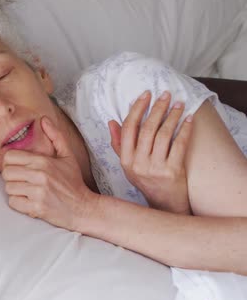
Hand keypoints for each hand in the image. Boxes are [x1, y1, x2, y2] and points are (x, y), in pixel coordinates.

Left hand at [2, 117, 97, 230]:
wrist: (83, 208)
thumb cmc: (73, 182)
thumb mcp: (67, 156)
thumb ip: (55, 136)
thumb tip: (43, 119)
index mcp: (43, 161)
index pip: (9, 157)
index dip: (11, 162)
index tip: (19, 167)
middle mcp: (39, 176)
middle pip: (6, 172)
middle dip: (11, 176)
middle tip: (22, 180)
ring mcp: (37, 193)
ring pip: (8, 188)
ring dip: (15, 190)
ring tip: (27, 190)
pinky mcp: (36, 208)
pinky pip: (13, 202)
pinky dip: (18, 203)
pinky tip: (29, 200)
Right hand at [108, 91, 192, 214]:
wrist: (165, 204)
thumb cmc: (146, 181)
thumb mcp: (128, 165)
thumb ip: (119, 143)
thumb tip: (112, 121)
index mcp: (125, 160)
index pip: (129, 128)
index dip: (137, 109)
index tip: (145, 95)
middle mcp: (138, 164)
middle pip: (147, 129)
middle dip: (156, 108)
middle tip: (165, 94)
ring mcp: (155, 168)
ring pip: (163, 135)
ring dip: (172, 116)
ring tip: (178, 104)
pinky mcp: (172, 172)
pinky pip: (179, 145)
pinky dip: (185, 130)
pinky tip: (189, 119)